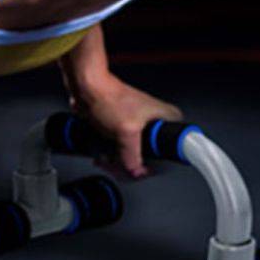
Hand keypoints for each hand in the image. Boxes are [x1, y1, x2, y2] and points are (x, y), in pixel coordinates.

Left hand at [69, 75, 184, 180]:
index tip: (140, 169)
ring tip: (106, 160)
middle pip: (150, 156)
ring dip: (118, 162)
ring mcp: (139, 125)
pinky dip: (111, 155)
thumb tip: (136, 171)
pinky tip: (102, 156)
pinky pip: (121, 148)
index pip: (172, 149)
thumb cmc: (109, 98)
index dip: (155, 164)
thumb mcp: (126, 131)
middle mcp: (157, 121)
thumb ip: (132, 156)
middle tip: (117, 166)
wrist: (87, 88)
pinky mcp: (123, 127)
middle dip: (130, 165)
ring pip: (133, 154)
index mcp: (167, 118)